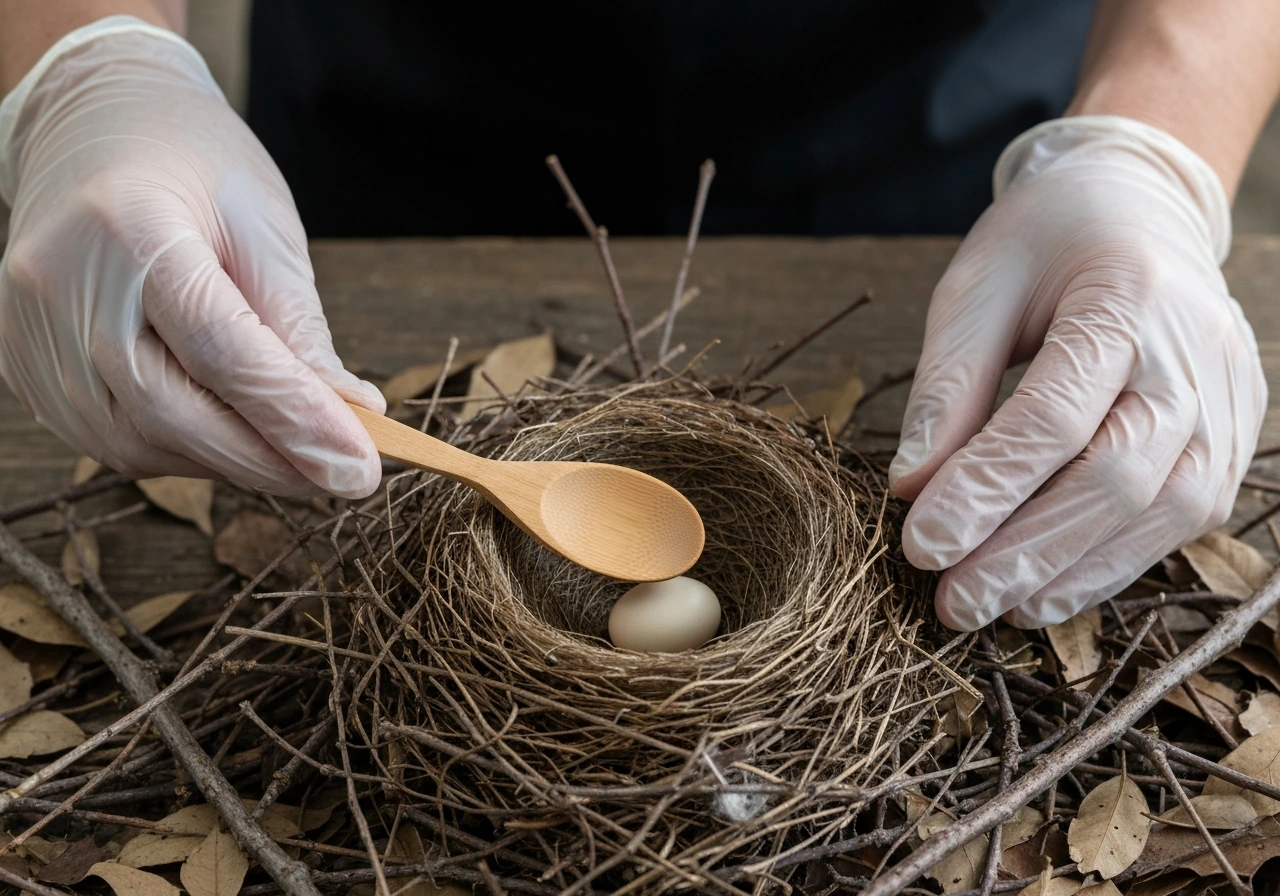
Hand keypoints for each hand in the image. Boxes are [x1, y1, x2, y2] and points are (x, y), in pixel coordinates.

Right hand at [0, 18, 383, 497]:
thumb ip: (299, 330)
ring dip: (231, 464)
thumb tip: (351, 416)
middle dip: (270, 461)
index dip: (295, 420)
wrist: (93, 130)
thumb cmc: (195, 168)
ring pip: (139, 443)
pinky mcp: (27, 368)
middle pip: (172, 412)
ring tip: (297, 453)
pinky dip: (184, 451)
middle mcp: (63, 286)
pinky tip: (233, 437)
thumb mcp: (266, 230)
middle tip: (345, 479)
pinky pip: (112, 441)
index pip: (220, 351)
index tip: (360, 469)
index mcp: (128, 228)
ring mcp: (33, 333)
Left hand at [889, 116, 1266, 629]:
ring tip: (993, 610)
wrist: (1140, 210)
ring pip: (1163, 512)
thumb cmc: (1043, 245)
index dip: (986, 490)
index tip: (921, 546)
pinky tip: (1047, 591)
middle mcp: (1195, 355)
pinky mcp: (1234, 437)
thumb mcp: (975, 287)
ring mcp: (1229, 400)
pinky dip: (1112, 564)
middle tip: (950, 604)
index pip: (1055, 417)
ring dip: (1072, 575)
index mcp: (1127, 295)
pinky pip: (1183, 518)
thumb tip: (911, 488)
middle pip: (1118, 477)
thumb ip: (948, 384)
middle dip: (1026, 553)